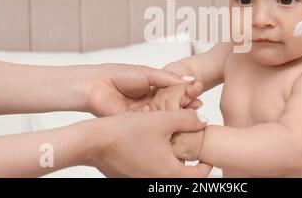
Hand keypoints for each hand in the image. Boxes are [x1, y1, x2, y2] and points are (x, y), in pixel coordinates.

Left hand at [84, 64, 194, 116]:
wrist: (95, 85)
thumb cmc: (118, 75)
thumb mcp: (148, 73)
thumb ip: (169, 78)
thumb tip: (190, 79)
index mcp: (152, 89)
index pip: (174, 95)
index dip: (186, 97)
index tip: (198, 98)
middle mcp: (149, 103)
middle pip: (171, 107)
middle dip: (185, 108)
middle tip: (198, 108)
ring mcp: (143, 114)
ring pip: (163, 116)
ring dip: (176, 116)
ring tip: (191, 115)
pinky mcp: (136, 123)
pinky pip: (152, 124)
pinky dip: (163, 123)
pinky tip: (175, 123)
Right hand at [88, 110, 211, 176]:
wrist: (93, 141)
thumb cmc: (127, 131)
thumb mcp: (163, 120)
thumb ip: (188, 120)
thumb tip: (203, 121)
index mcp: (169, 173)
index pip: (198, 176)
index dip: (206, 164)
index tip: (207, 155)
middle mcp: (155, 182)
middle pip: (181, 176)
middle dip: (188, 162)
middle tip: (191, 146)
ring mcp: (141, 181)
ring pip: (164, 173)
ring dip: (170, 160)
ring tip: (170, 141)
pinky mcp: (129, 177)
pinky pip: (148, 171)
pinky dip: (154, 160)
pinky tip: (150, 143)